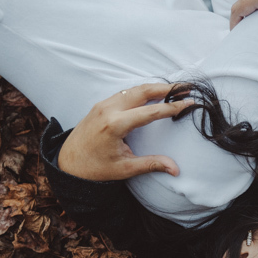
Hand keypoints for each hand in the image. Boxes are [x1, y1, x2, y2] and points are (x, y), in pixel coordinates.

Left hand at [57, 83, 194, 181]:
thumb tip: (175, 169)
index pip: (151, 112)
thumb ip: (151, 165)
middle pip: (142, 91)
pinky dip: (141, 91)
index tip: (189, 103)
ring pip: (133, 89)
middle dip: (165, 88)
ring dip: (154, 87)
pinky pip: (124, 93)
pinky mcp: (100, 105)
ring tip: (173, 90)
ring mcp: (102, 105)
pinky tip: (152, 94)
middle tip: (185, 87)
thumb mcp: (125, 169)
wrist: (68, 164)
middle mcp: (108, 110)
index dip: (173, 107)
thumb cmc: (95, 168)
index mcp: (115, 125)